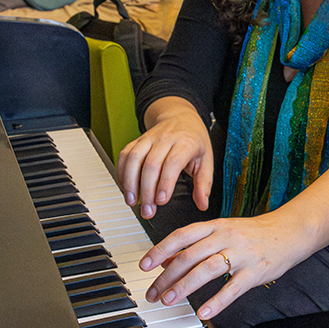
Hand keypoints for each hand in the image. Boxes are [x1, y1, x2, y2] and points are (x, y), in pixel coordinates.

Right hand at [117, 99, 212, 217]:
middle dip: (147, 191)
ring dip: (130, 182)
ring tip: (131, 201)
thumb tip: (202, 204)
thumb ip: (204, 184)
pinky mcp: (137, 140)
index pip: (172, 162)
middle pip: (151, 164)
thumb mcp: (206, 159)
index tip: (161, 201)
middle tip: (148, 210)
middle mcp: (165, 139)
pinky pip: (125, 155)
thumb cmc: (194, 140)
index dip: (165, 183)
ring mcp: (149, 138)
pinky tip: (125, 188)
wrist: (180, 116)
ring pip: (134, 158)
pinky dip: (122, 173)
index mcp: (186, 143)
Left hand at [139, 214, 311, 319]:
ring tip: (169, 300)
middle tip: (153, 293)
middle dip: (167, 276)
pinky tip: (203, 313)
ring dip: (185, 286)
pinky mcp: (256, 271)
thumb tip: (167, 259)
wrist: (290, 231)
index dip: (160, 250)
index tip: (144, 266)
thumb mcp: (223, 232)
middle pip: (190, 256)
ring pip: (207, 269)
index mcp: (215, 226)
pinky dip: (216, 302)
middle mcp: (226, 237)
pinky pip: (233, 288)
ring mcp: (241, 254)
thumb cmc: (254, 234)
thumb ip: (196, 244)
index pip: (182, 236)